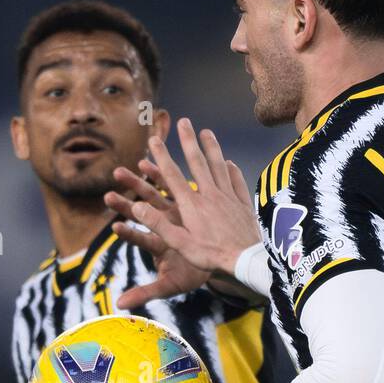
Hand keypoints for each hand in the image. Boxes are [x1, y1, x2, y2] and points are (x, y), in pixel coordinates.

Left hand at [106, 161, 211, 306]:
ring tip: (118, 172)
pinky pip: (167, 186)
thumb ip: (145, 293)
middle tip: (107, 196)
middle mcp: (162, 228)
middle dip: (124, 205)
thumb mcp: (170, 286)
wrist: (214, 259)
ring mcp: (170, 214)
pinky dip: (155, 175)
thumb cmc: (190, 274)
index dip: (130, 234)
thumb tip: (119, 306)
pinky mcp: (181, 202)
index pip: (142, 240)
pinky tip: (144, 164)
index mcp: (160, 247)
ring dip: (135, 184)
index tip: (114, 227)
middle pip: (141, 216)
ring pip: (150, 197)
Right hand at [119, 119, 259, 290]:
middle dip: (188, 141)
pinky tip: (230, 163)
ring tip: (207, 131)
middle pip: (197, 163)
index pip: (173, 175)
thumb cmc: (211, 256)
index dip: (162, 156)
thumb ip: (159, 224)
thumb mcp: (180, 244)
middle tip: (183, 121)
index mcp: (192, 205)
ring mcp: (228, 197)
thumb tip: (137, 206)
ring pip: (219, 166)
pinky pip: (237, 182)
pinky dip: (233, 170)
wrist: (246, 261)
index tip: (154, 139)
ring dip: (212, 148)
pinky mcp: (243, 205)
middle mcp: (210, 195)